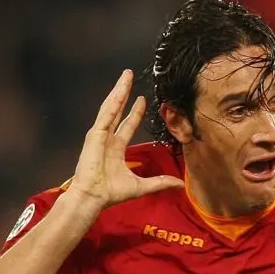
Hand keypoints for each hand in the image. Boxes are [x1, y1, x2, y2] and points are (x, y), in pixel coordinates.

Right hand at [67, 69, 183, 213]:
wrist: (94, 197)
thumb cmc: (112, 192)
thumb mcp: (141, 185)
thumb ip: (160, 182)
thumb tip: (179, 184)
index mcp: (116, 148)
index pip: (127, 124)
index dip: (135, 112)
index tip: (142, 99)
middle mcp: (107, 138)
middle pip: (117, 110)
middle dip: (124, 93)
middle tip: (130, 76)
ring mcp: (100, 134)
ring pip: (111, 108)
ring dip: (119, 91)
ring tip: (126, 76)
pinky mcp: (95, 134)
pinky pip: (106, 115)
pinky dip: (112, 102)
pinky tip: (119, 91)